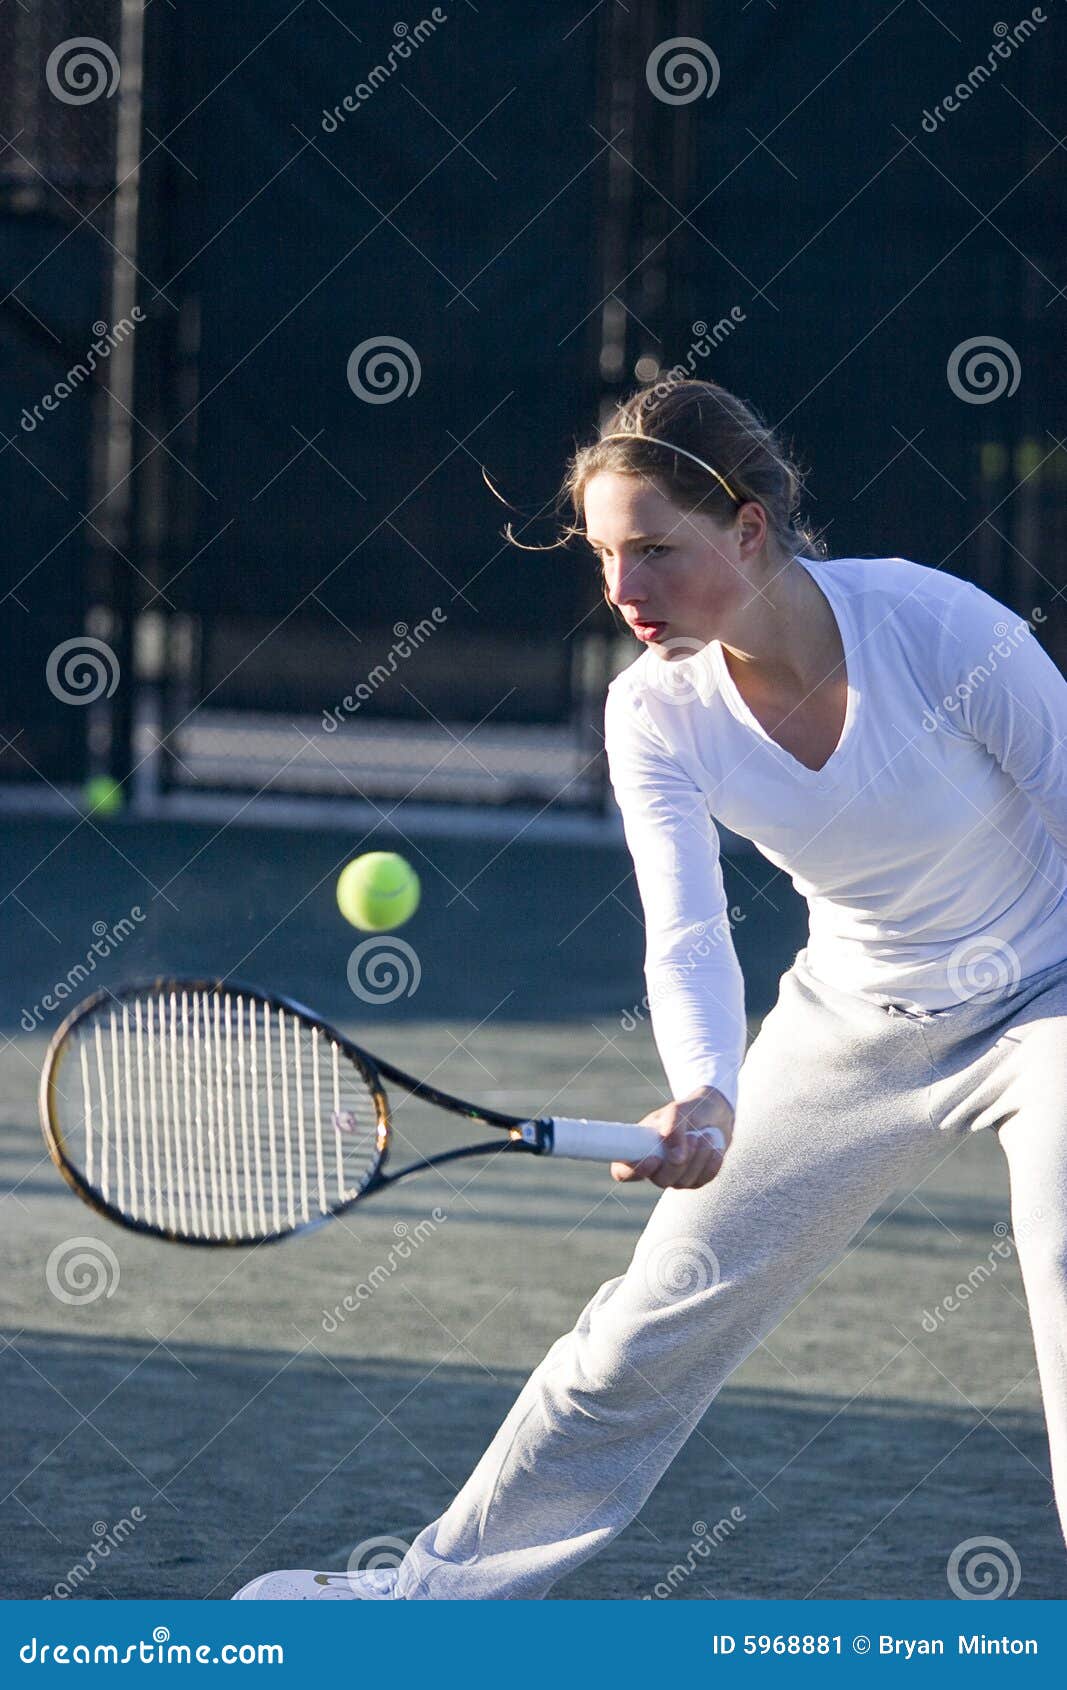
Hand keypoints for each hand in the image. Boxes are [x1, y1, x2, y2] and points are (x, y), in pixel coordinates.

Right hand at [611, 1085, 733, 1189]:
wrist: (714, 1114)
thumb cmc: (689, 1111)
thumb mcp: (678, 1111)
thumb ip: (673, 1129)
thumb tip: (676, 1158)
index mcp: (640, 1149)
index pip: (622, 1171)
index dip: (631, 1171)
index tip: (652, 1158)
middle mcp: (655, 1168)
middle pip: (659, 1180)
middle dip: (677, 1162)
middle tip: (691, 1137)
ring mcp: (675, 1177)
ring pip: (683, 1182)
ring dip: (698, 1157)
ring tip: (705, 1135)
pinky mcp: (696, 1181)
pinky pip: (703, 1180)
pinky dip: (711, 1163)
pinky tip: (713, 1147)